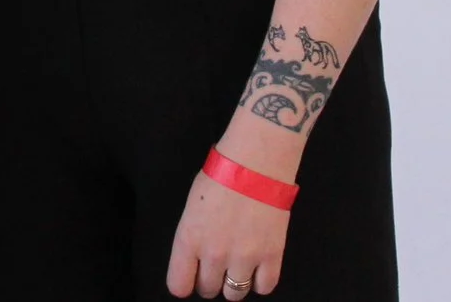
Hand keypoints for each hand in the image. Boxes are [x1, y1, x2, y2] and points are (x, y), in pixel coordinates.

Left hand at [166, 170, 287, 298]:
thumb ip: (192, 236)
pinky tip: (257, 266)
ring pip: (235, 294)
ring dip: (234, 284)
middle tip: (217, 265)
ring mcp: (244, 257)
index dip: (184, 282)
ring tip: (238, 266)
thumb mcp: (192, 206)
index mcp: (189, 239)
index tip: (190, 277)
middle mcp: (214, 254)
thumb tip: (195, 258)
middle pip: (208, 290)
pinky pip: (264, 287)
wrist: (256, 162)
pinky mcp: (271, 256)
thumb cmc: (221, 174)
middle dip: (211, 281)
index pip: (178, 285)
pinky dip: (260, 281)